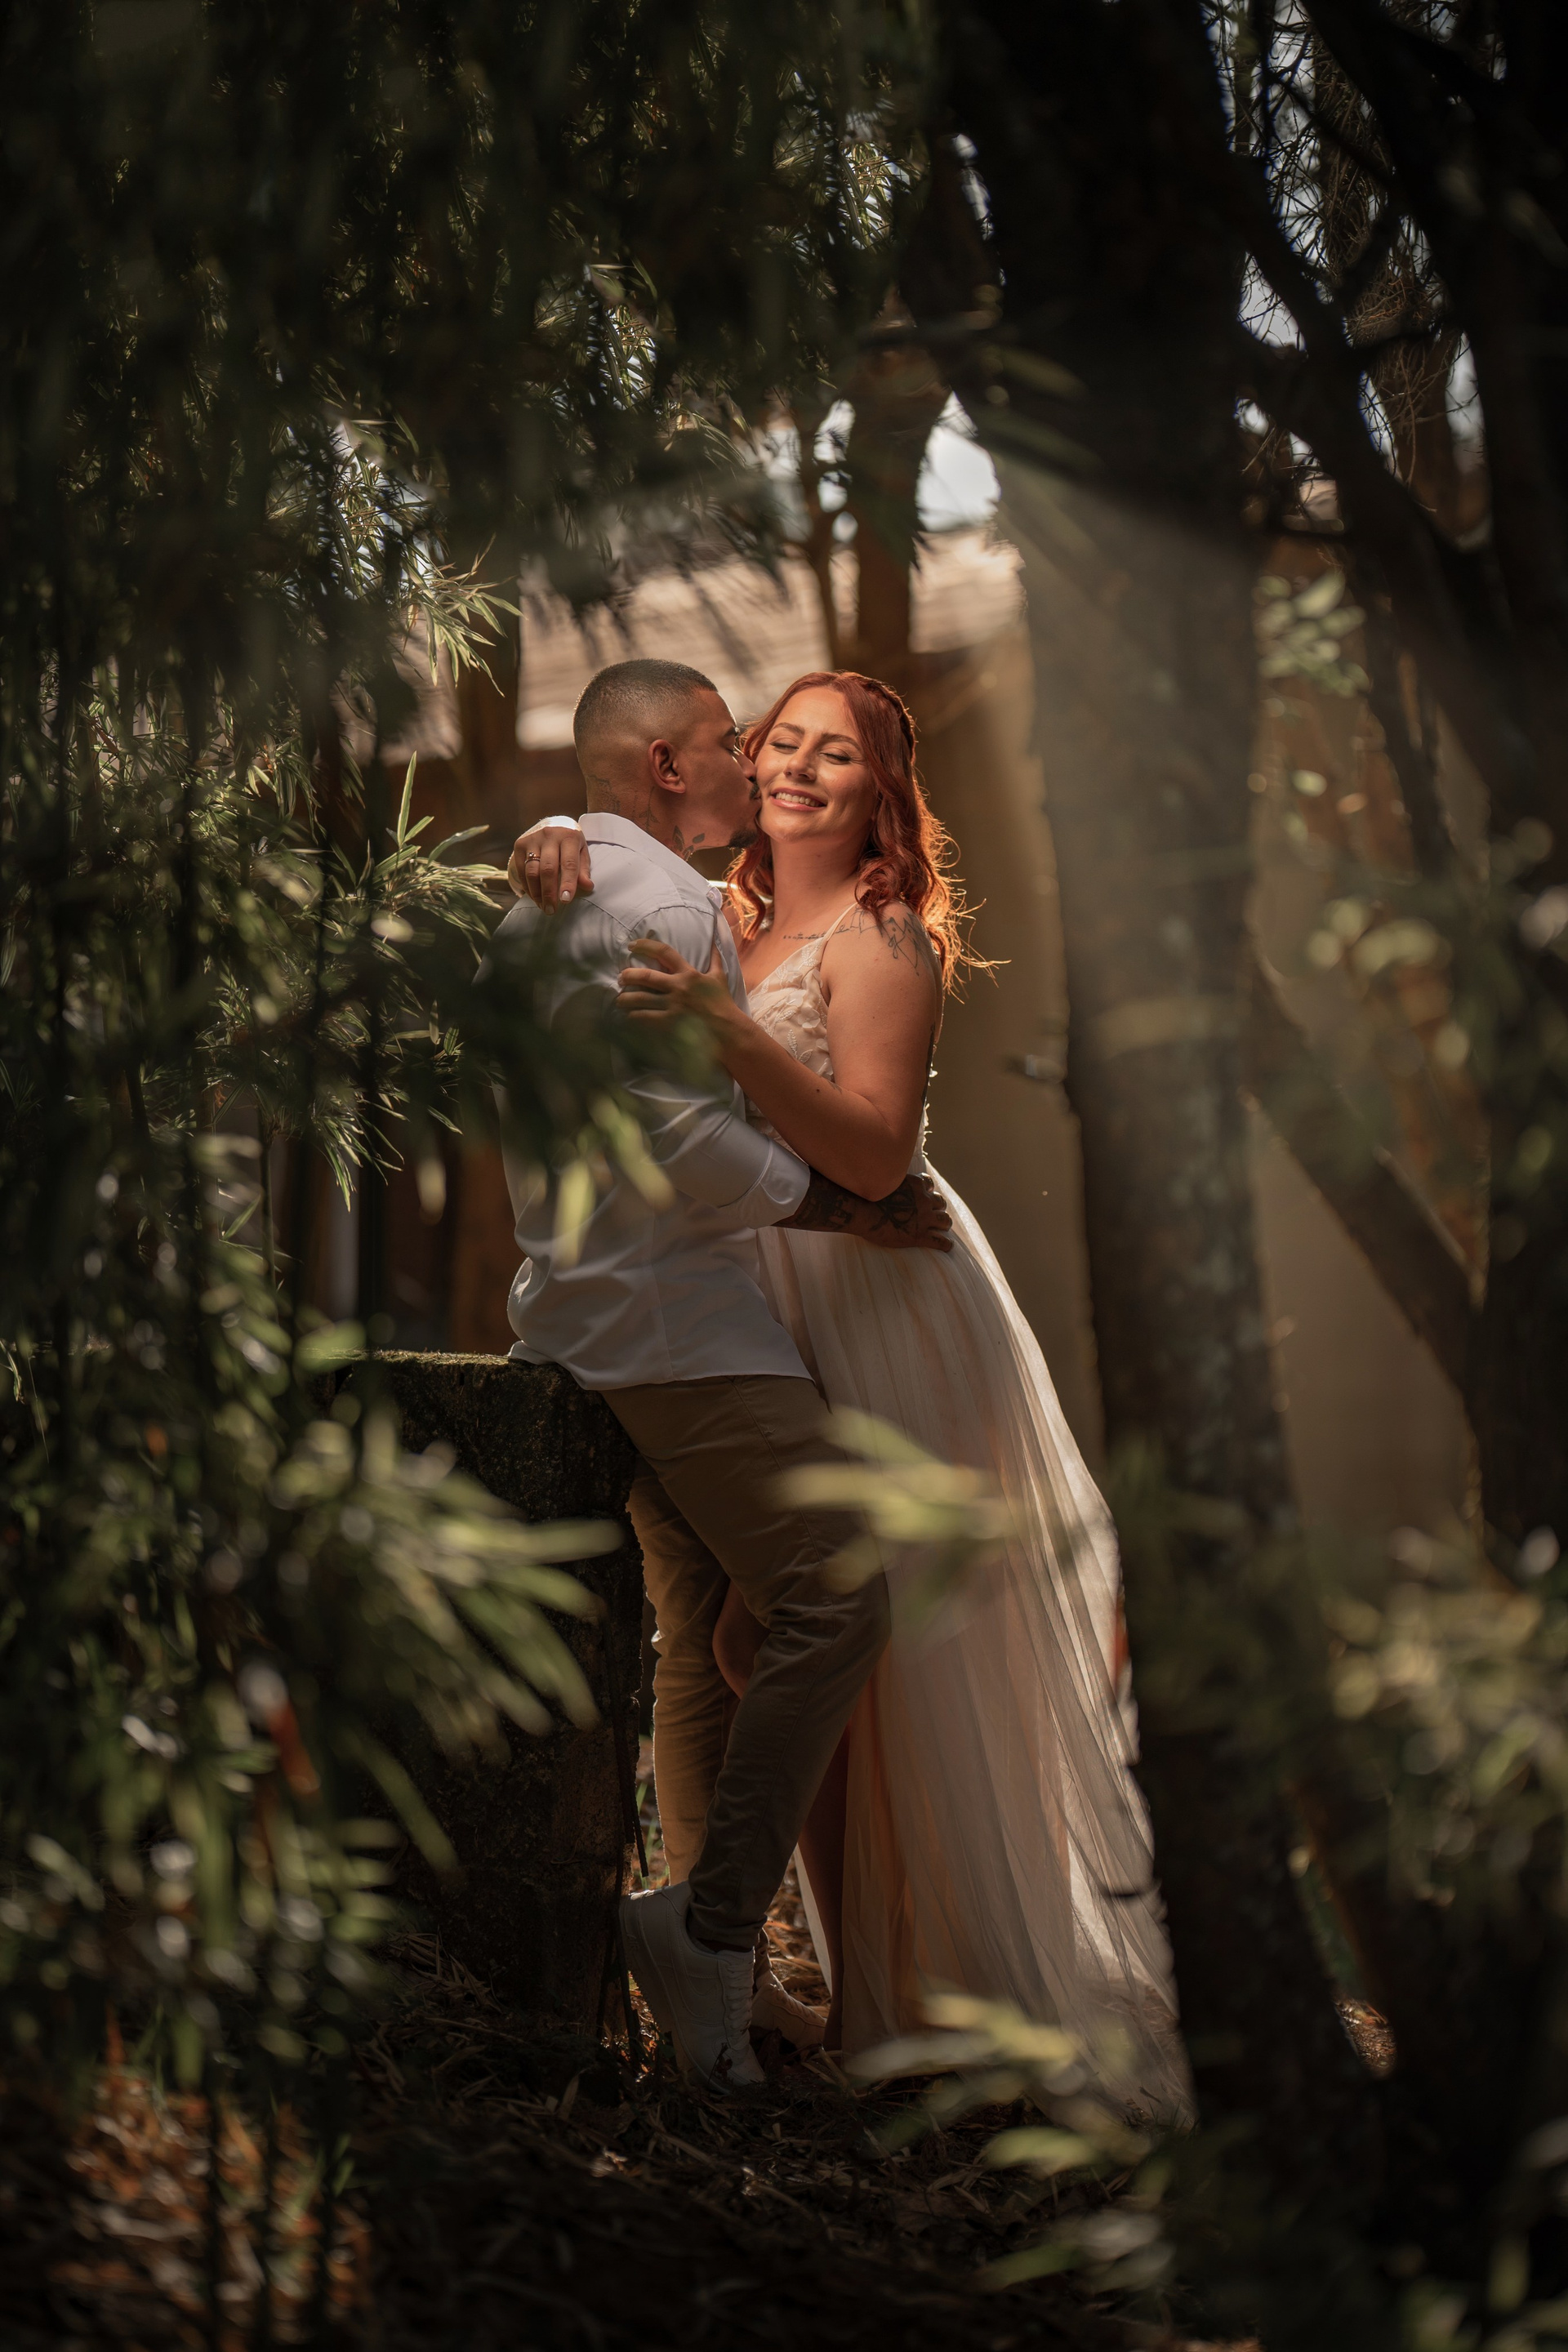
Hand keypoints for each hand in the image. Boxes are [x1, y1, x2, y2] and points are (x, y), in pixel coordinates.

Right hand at [508, 823, 592, 908]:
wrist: (552, 823)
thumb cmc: (570, 843)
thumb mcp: (581, 852)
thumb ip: (583, 870)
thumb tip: (588, 887)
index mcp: (569, 836)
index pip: (568, 863)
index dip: (567, 883)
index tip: (566, 900)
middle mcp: (549, 835)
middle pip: (547, 869)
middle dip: (549, 893)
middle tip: (552, 910)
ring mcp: (532, 839)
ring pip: (532, 871)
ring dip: (537, 893)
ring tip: (544, 906)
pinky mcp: (520, 844)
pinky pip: (521, 870)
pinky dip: (528, 887)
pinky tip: (535, 897)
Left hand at [618, 937, 735, 1039]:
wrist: (728, 1030)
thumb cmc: (723, 1003)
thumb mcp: (719, 976)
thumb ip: (714, 957)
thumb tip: (715, 938)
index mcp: (688, 973)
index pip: (664, 952)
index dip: (645, 945)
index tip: (632, 945)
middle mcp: (678, 987)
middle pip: (646, 976)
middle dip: (628, 975)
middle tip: (620, 977)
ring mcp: (672, 1005)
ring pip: (641, 999)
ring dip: (626, 998)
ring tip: (619, 1000)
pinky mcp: (669, 1022)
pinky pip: (645, 1017)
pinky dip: (635, 1016)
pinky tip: (629, 1016)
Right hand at [784, 1169, 953, 1252]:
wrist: (858, 1211)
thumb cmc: (858, 1193)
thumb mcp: (866, 1174)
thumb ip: (865, 1169)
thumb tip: (843, 1154)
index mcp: (912, 1184)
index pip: (928, 1185)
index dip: (927, 1191)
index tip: (924, 1195)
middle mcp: (923, 1199)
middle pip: (940, 1202)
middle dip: (938, 1207)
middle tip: (935, 1213)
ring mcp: (924, 1218)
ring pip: (945, 1220)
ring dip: (944, 1224)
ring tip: (942, 1228)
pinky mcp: (920, 1236)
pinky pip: (941, 1241)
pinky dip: (945, 1244)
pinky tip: (946, 1247)